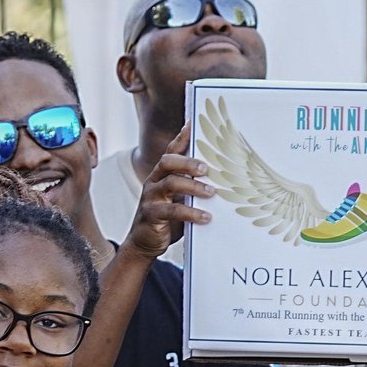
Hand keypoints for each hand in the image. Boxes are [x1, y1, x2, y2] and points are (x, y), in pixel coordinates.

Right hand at [125, 125, 213, 260]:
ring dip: (194, 186)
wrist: (145, 242)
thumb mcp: (181, 198)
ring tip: (212, 192)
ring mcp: (151, 197)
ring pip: (170, 183)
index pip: (171, 151)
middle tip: (207, 168)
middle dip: (188, 162)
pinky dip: (191, 212)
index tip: (193, 124)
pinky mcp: (151, 214)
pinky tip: (205, 217)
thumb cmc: (168, 218)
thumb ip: (192, 186)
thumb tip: (221, 177)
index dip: (181, 137)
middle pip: (167, 162)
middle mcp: (154, 182)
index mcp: (162, 175)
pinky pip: (171, 210)